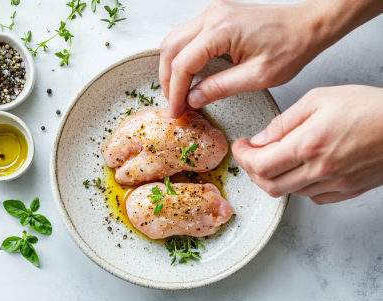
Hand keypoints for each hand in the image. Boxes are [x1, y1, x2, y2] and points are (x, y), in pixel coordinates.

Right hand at [159, 0, 382, 117]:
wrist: (309, 25)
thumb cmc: (291, 46)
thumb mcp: (257, 77)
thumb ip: (220, 88)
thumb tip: (193, 98)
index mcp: (221, 30)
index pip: (182, 64)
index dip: (175, 91)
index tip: (176, 110)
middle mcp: (212, 16)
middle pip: (170, 48)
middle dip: (167, 79)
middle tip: (174, 103)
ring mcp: (213, 13)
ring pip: (174, 40)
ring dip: (172, 67)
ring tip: (178, 91)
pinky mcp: (217, 16)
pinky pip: (187, 36)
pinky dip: (181, 56)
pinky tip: (187, 74)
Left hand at [232, 85, 382, 204]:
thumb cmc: (368, 107)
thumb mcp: (318, 100)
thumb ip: (284, 122)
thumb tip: (260, 139)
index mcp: (308, 145)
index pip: (259, 165)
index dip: (242, 157)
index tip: (241, 147)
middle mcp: (319, 170)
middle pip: (269, 185)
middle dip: (252, 171)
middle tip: (251, 155)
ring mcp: (334, 184)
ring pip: (289, 193)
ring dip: (274, 178)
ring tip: (275, 159)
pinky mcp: (347, 191)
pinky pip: (312, 197)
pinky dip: (298, 186)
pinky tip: (300, 169)